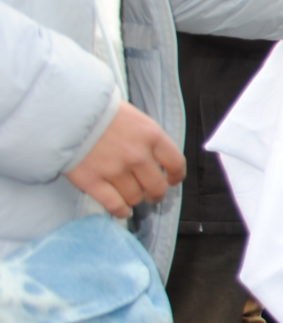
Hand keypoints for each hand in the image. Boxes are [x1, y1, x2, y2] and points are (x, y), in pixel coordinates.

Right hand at [65, 101, 185, 218]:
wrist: (65, 111)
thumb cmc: (101, 111)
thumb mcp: (135, 118)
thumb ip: (148, 138)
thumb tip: (158, 159)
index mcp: (151, 136)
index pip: (176, 163)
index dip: (176, 176)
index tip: (172, 180)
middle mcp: (137, 156)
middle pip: (157, 187)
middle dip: (156, 193)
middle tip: (151, 194)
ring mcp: (115, 171)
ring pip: (136, 198)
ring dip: (136, 200)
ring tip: (132, 197)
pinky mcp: (92, 182)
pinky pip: (115, 205)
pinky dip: (121, 211)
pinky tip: (122, 210)